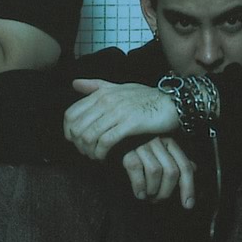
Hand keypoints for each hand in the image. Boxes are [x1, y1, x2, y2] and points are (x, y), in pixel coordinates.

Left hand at [63, 78, 182, 160]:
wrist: (173, 103)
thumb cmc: (147, 97)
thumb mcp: (120, 87)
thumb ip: (96, 86)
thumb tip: (74, 83)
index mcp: (102, 93)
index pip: (71, 114)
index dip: (68, 131)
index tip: (75, 141)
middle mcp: (106, 101)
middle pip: (77, 127)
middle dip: (78, 145)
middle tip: (85, 152)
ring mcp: (118, 112)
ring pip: (89, 136)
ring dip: (88, 151)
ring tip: (95, 156)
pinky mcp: (130, 124)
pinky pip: (106, 141)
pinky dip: (100, 153)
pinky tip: (104, 158)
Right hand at [117, 135, 198, 206]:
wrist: (114, 143)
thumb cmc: (140, 153)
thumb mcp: (161, 154)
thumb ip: (177, 161)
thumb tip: (195, 168)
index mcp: (170, 143)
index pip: (185, 167)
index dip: (188, 188)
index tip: (188, 204)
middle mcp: (158, 142)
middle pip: (171, 172)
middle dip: (167, 191)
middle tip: (158, 199)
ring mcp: (142, 146)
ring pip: (156, 172)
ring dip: (153, 190)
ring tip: (149, 196)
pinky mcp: (126, 152)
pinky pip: (136, 170)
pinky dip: (139, 186)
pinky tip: (140, 193)